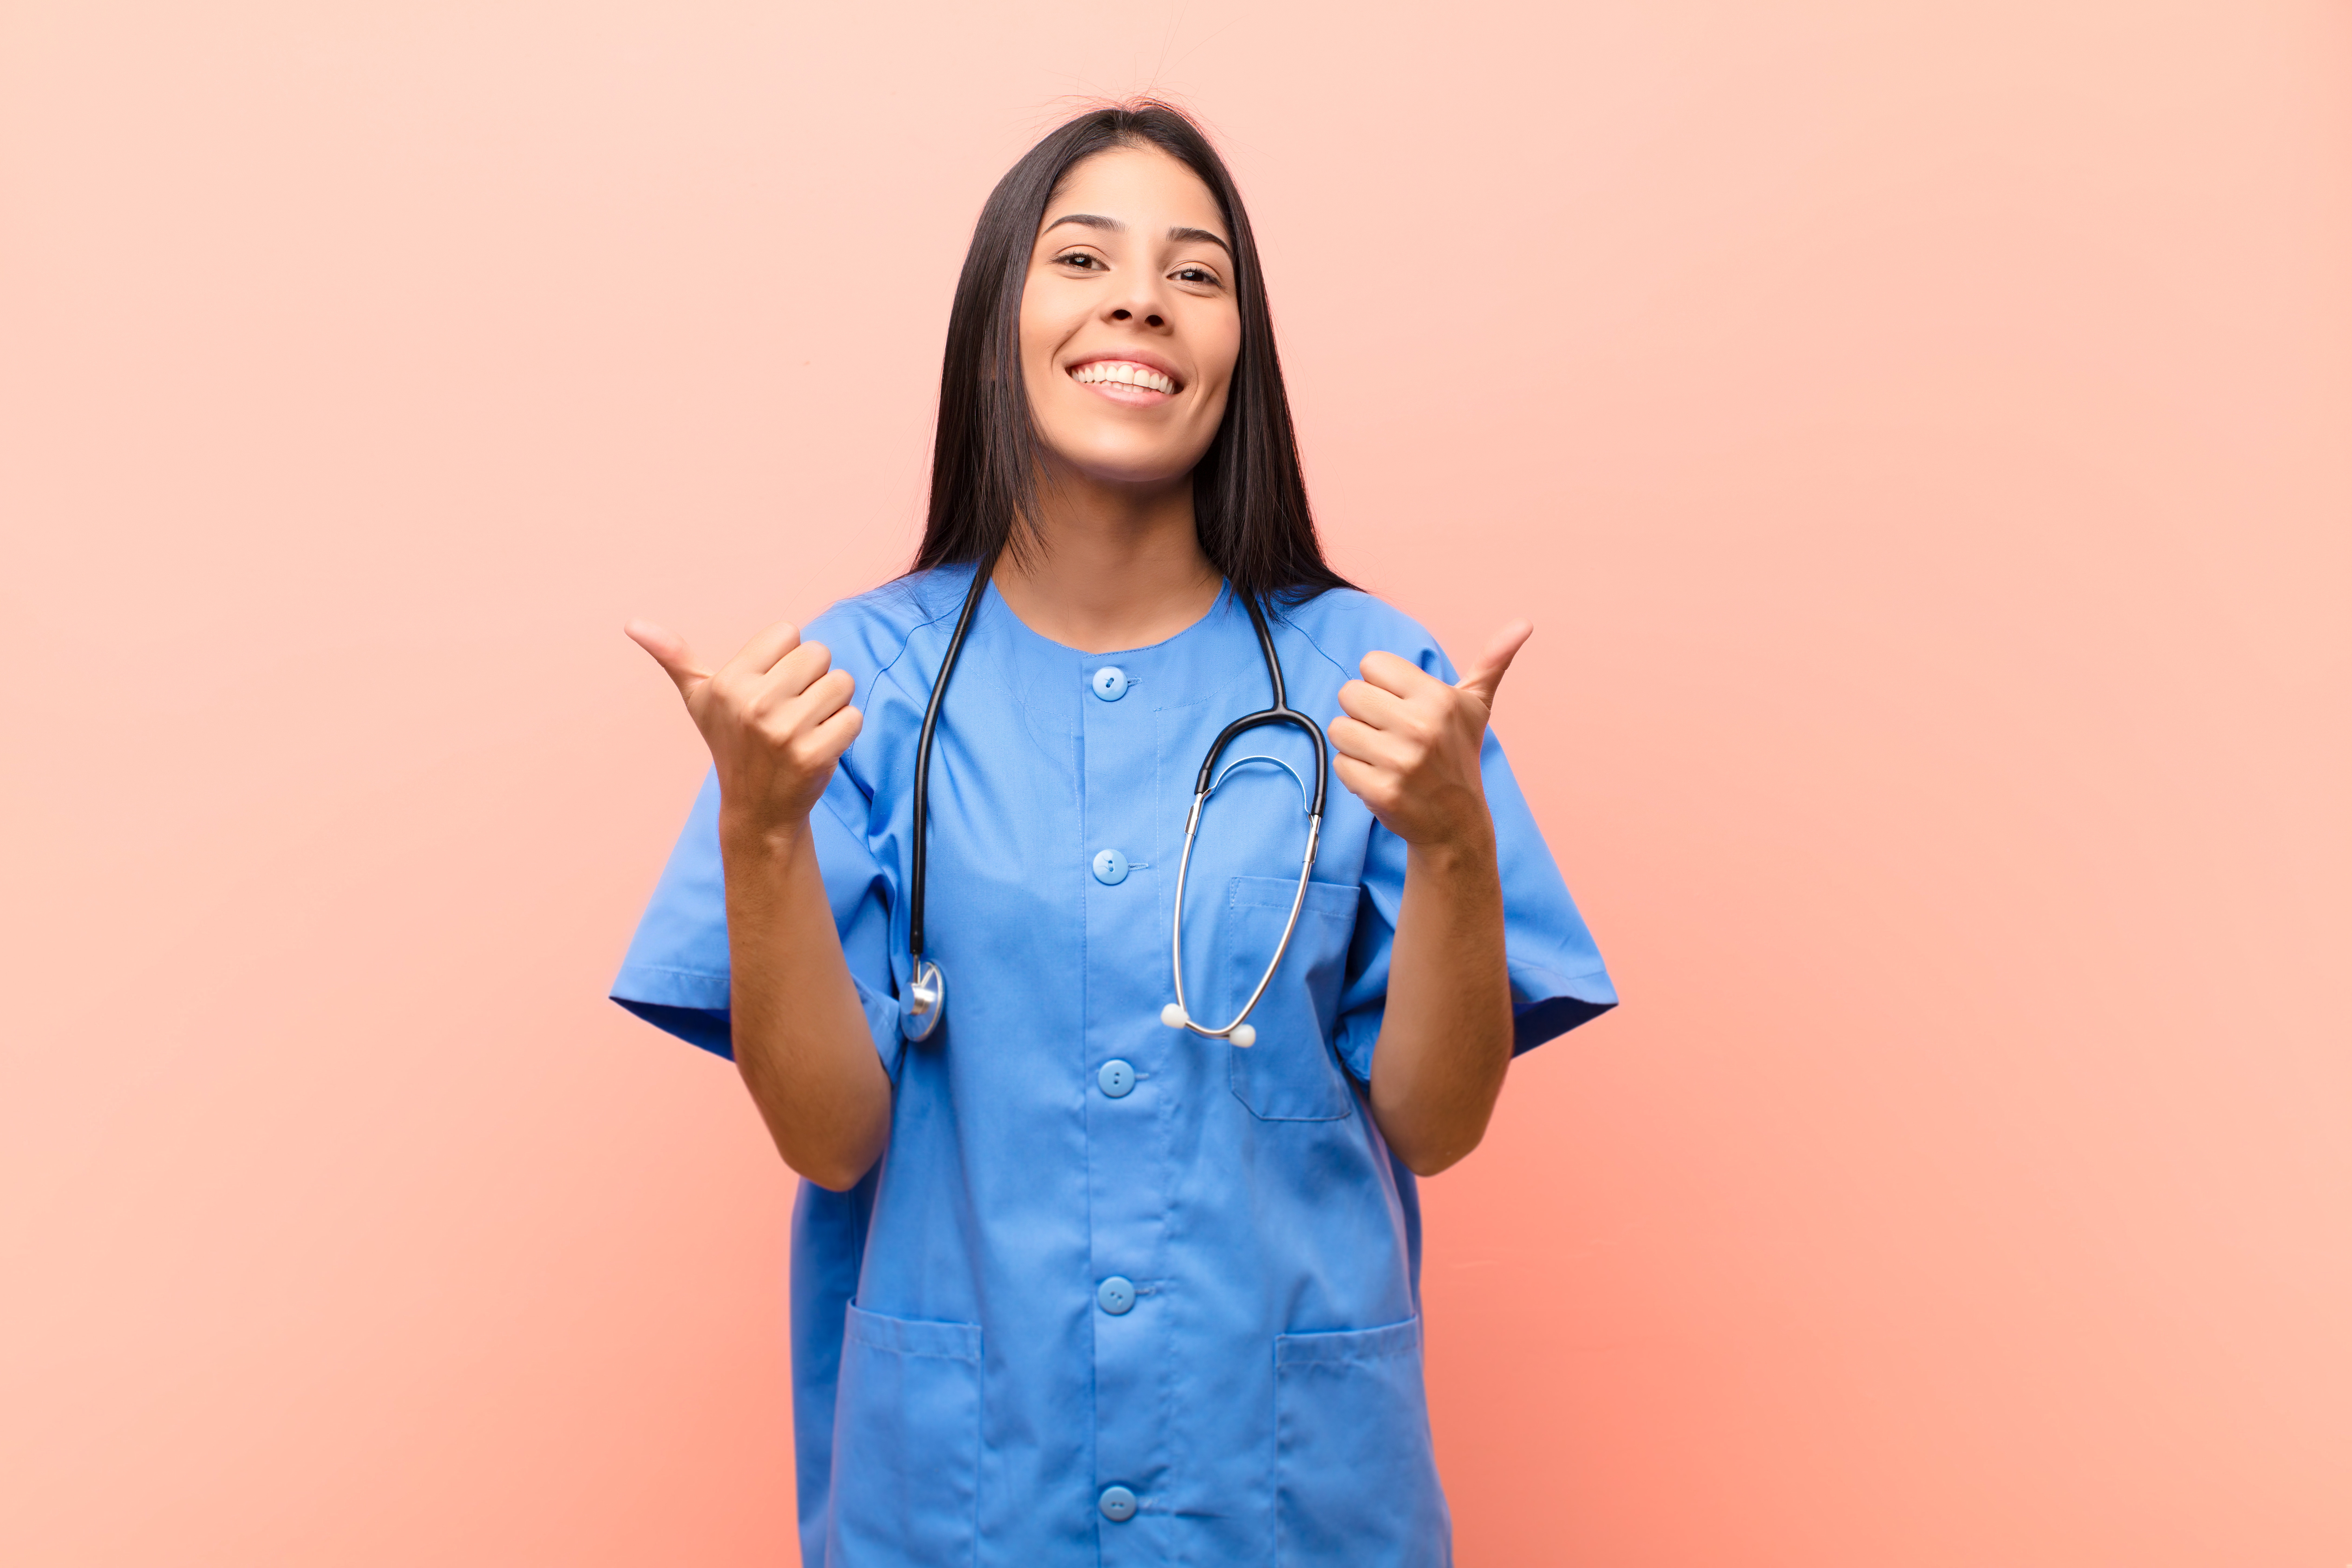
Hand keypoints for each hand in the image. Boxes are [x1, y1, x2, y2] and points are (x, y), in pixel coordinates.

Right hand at [627, 617, 861, 835]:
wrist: (756, 810)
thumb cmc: (731, 743)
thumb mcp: (698, 699)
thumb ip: (674, 657)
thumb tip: (632, 623)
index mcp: (729, 682)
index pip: (788, 632)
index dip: (786, 658)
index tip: (770, 687)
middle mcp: (754, 704)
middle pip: (819, 653)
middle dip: (813, 679)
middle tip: (790, 710)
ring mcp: (784, 732)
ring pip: (842, 683)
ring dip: (832, 704)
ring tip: (805, 727)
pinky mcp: (813, 756)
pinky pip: (854, 717)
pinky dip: (844, 730)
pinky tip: (819, 746)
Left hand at [1328, 621, 1529, 848]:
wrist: (1456, 823)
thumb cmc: (1459, 756)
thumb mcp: (1476, 707)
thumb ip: (1492, 662)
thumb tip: (1524, 623)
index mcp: (1438, 698)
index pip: (1372, 663)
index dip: (1381, 684)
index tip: (1400, 705)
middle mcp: (1420, 727)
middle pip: (1349, 693)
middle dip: (1364, 713)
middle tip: (1390, 733)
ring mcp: (1400, 761)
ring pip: (1339, 728)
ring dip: (1356, 743)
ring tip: (1384, 756)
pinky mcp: (1381, 791)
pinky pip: (1340, 763)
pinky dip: (1354, 773)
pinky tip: (1381, 778)